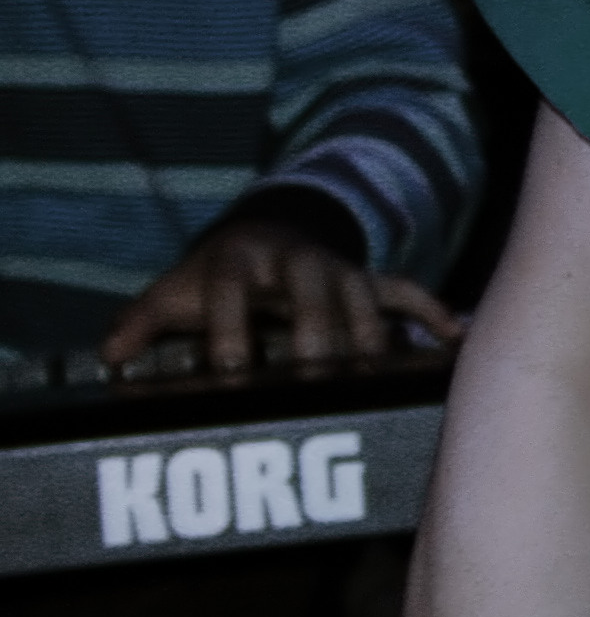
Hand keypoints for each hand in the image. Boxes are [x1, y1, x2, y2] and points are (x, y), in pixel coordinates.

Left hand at [101, 219, 461, 373]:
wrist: (268, 230)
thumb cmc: (216, 276)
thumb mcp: (174, 290)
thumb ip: (140, 322)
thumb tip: (110, 357)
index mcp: (239, 259)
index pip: (233, 293)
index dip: (232, 332)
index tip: (230, 372)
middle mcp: (295, 260)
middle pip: (312, 300)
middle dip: (315, 343)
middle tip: (313, 386)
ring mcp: (338, 268)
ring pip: (363, 303)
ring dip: (368, 342)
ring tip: (368, 382)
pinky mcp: (368, 278)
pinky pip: (406, 293)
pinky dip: (431, 313)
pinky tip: (451, 338)